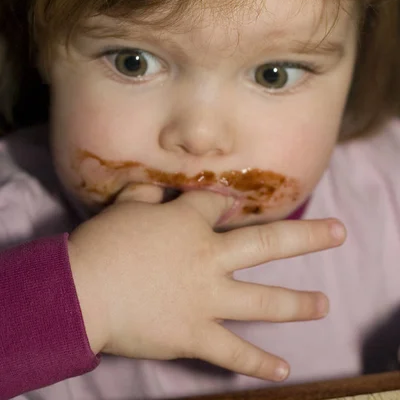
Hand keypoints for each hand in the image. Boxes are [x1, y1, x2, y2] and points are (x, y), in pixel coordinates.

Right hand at [68, 187, 345, 381]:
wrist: (83, 291)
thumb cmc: (104, 243)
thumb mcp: (126, 205)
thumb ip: (150, 194)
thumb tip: (162, 193)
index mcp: (191, 223)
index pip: (220, 205)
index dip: (224, 203)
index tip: (228, 205)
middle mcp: (209, 257)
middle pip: (268, 242)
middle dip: (308, 237)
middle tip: (339, 232)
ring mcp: (208, 299)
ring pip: (263, 300)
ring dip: (297, 302)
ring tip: (323, 304)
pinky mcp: (196, 334)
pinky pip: (234, 351)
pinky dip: (259, 363)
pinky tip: (284, 368)